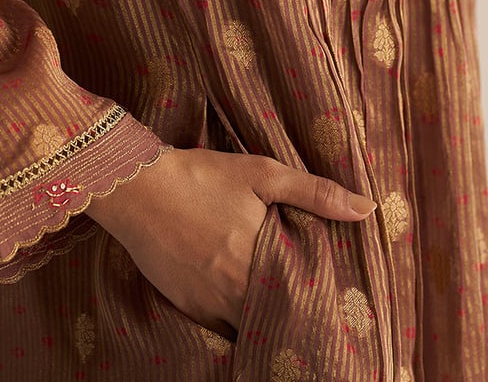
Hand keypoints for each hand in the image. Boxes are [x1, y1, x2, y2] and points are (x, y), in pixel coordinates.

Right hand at [84, 147, 376, 340]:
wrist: (136, 187)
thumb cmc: (201, 176)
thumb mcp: (261, 173)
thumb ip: (315, 192)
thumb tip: (366, 209)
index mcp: (258, 261)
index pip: (301, 301)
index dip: (318, 306)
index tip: (335, 307)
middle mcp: (234, 291)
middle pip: (275, 320)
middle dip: (293, 318)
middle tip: (312, 315)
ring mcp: (207, 303)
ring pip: (247, 329)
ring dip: (264, 322)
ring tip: (280, 313)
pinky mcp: (185, 305)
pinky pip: (218, 329)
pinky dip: (233, 323)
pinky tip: (242, 310)